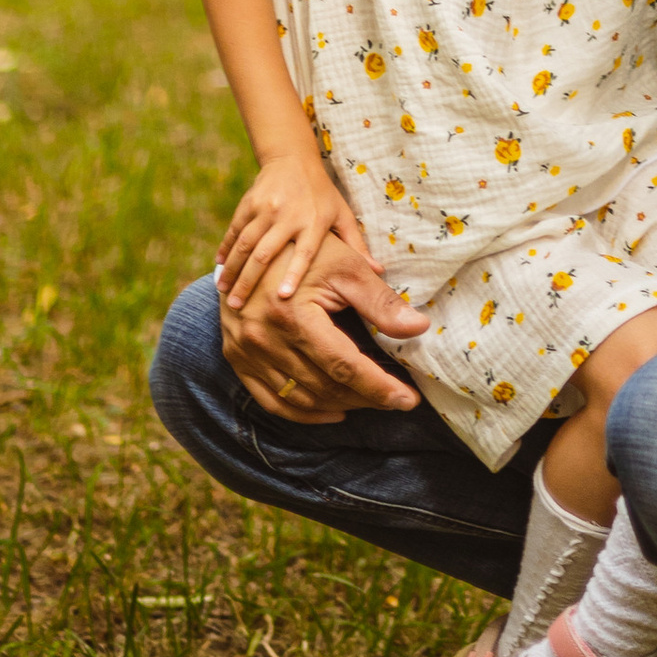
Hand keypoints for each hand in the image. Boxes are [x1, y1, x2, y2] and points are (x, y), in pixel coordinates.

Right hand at [217, 151, 357, 311]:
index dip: (294, 273)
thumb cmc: (322, 194)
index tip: (283, 296)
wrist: (293, 158)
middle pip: (265, 252)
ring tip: (223, 292)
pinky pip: (235, 230)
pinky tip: (218, 267)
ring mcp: (266, 208)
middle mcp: (288, 215)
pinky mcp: (249, 202)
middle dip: (249, 280)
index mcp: (314, 221)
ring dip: (232, 268)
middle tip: (235, 306)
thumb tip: (379, 272)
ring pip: (245, 242)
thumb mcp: (342, 215)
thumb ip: (356, 245)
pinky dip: (226, 249)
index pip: (304, 251)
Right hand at [220, 248, 427, 422]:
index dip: (379, 387)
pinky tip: (332, 411)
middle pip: (324, 386)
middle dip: (366, 398)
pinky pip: (270, 400)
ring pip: (300, 399)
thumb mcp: (346, 266)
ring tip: (370, 400)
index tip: (409, 400)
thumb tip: (420, 327)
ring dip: (339, 406)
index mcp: (292, 316)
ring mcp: (245, 351)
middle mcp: (264, 339)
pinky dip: (303, 413)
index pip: (344, 366)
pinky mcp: (236, 357)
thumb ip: (381, 301)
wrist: (253, 243)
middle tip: (397, 399)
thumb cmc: (306, 250)